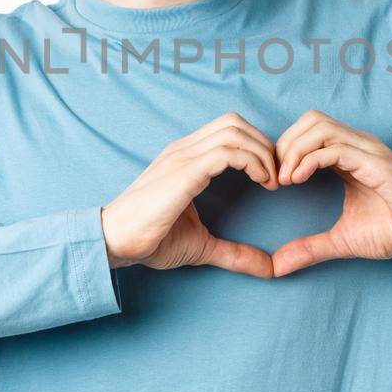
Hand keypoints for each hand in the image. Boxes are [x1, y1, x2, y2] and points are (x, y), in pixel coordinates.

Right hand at [101, 112, 279, 277]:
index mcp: (186, 157)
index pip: (228, 129)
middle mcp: (184, 149)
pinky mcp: (184, 171)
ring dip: (262, 152)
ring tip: (271, 180)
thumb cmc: (150, 239)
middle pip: (235, 122)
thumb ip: (234, 252)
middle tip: (277, 175)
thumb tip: (268, 269)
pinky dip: (252, 162)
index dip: (256, 146)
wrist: (115, 240)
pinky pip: (227, 152)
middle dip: (264, 144)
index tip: (271, 177)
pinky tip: (261, 182)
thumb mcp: (202, 245)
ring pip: (234, 131)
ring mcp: (183, 156)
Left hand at [270, 109, 391, 276]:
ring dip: (294, 150)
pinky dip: (309, 160)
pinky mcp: (376, 162)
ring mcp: (367, 150)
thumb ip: (310, 248)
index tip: (273, 180)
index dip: (285, 149)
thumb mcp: (342, 240)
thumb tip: (278, 266)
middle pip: (310, 120)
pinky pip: (335, 148)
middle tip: (275, 176)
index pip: (307, 131)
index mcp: (349, 154)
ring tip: (285, 179)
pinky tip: (298, 180)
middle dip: (285, 144)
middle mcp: (357, 144)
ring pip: (319, 127)